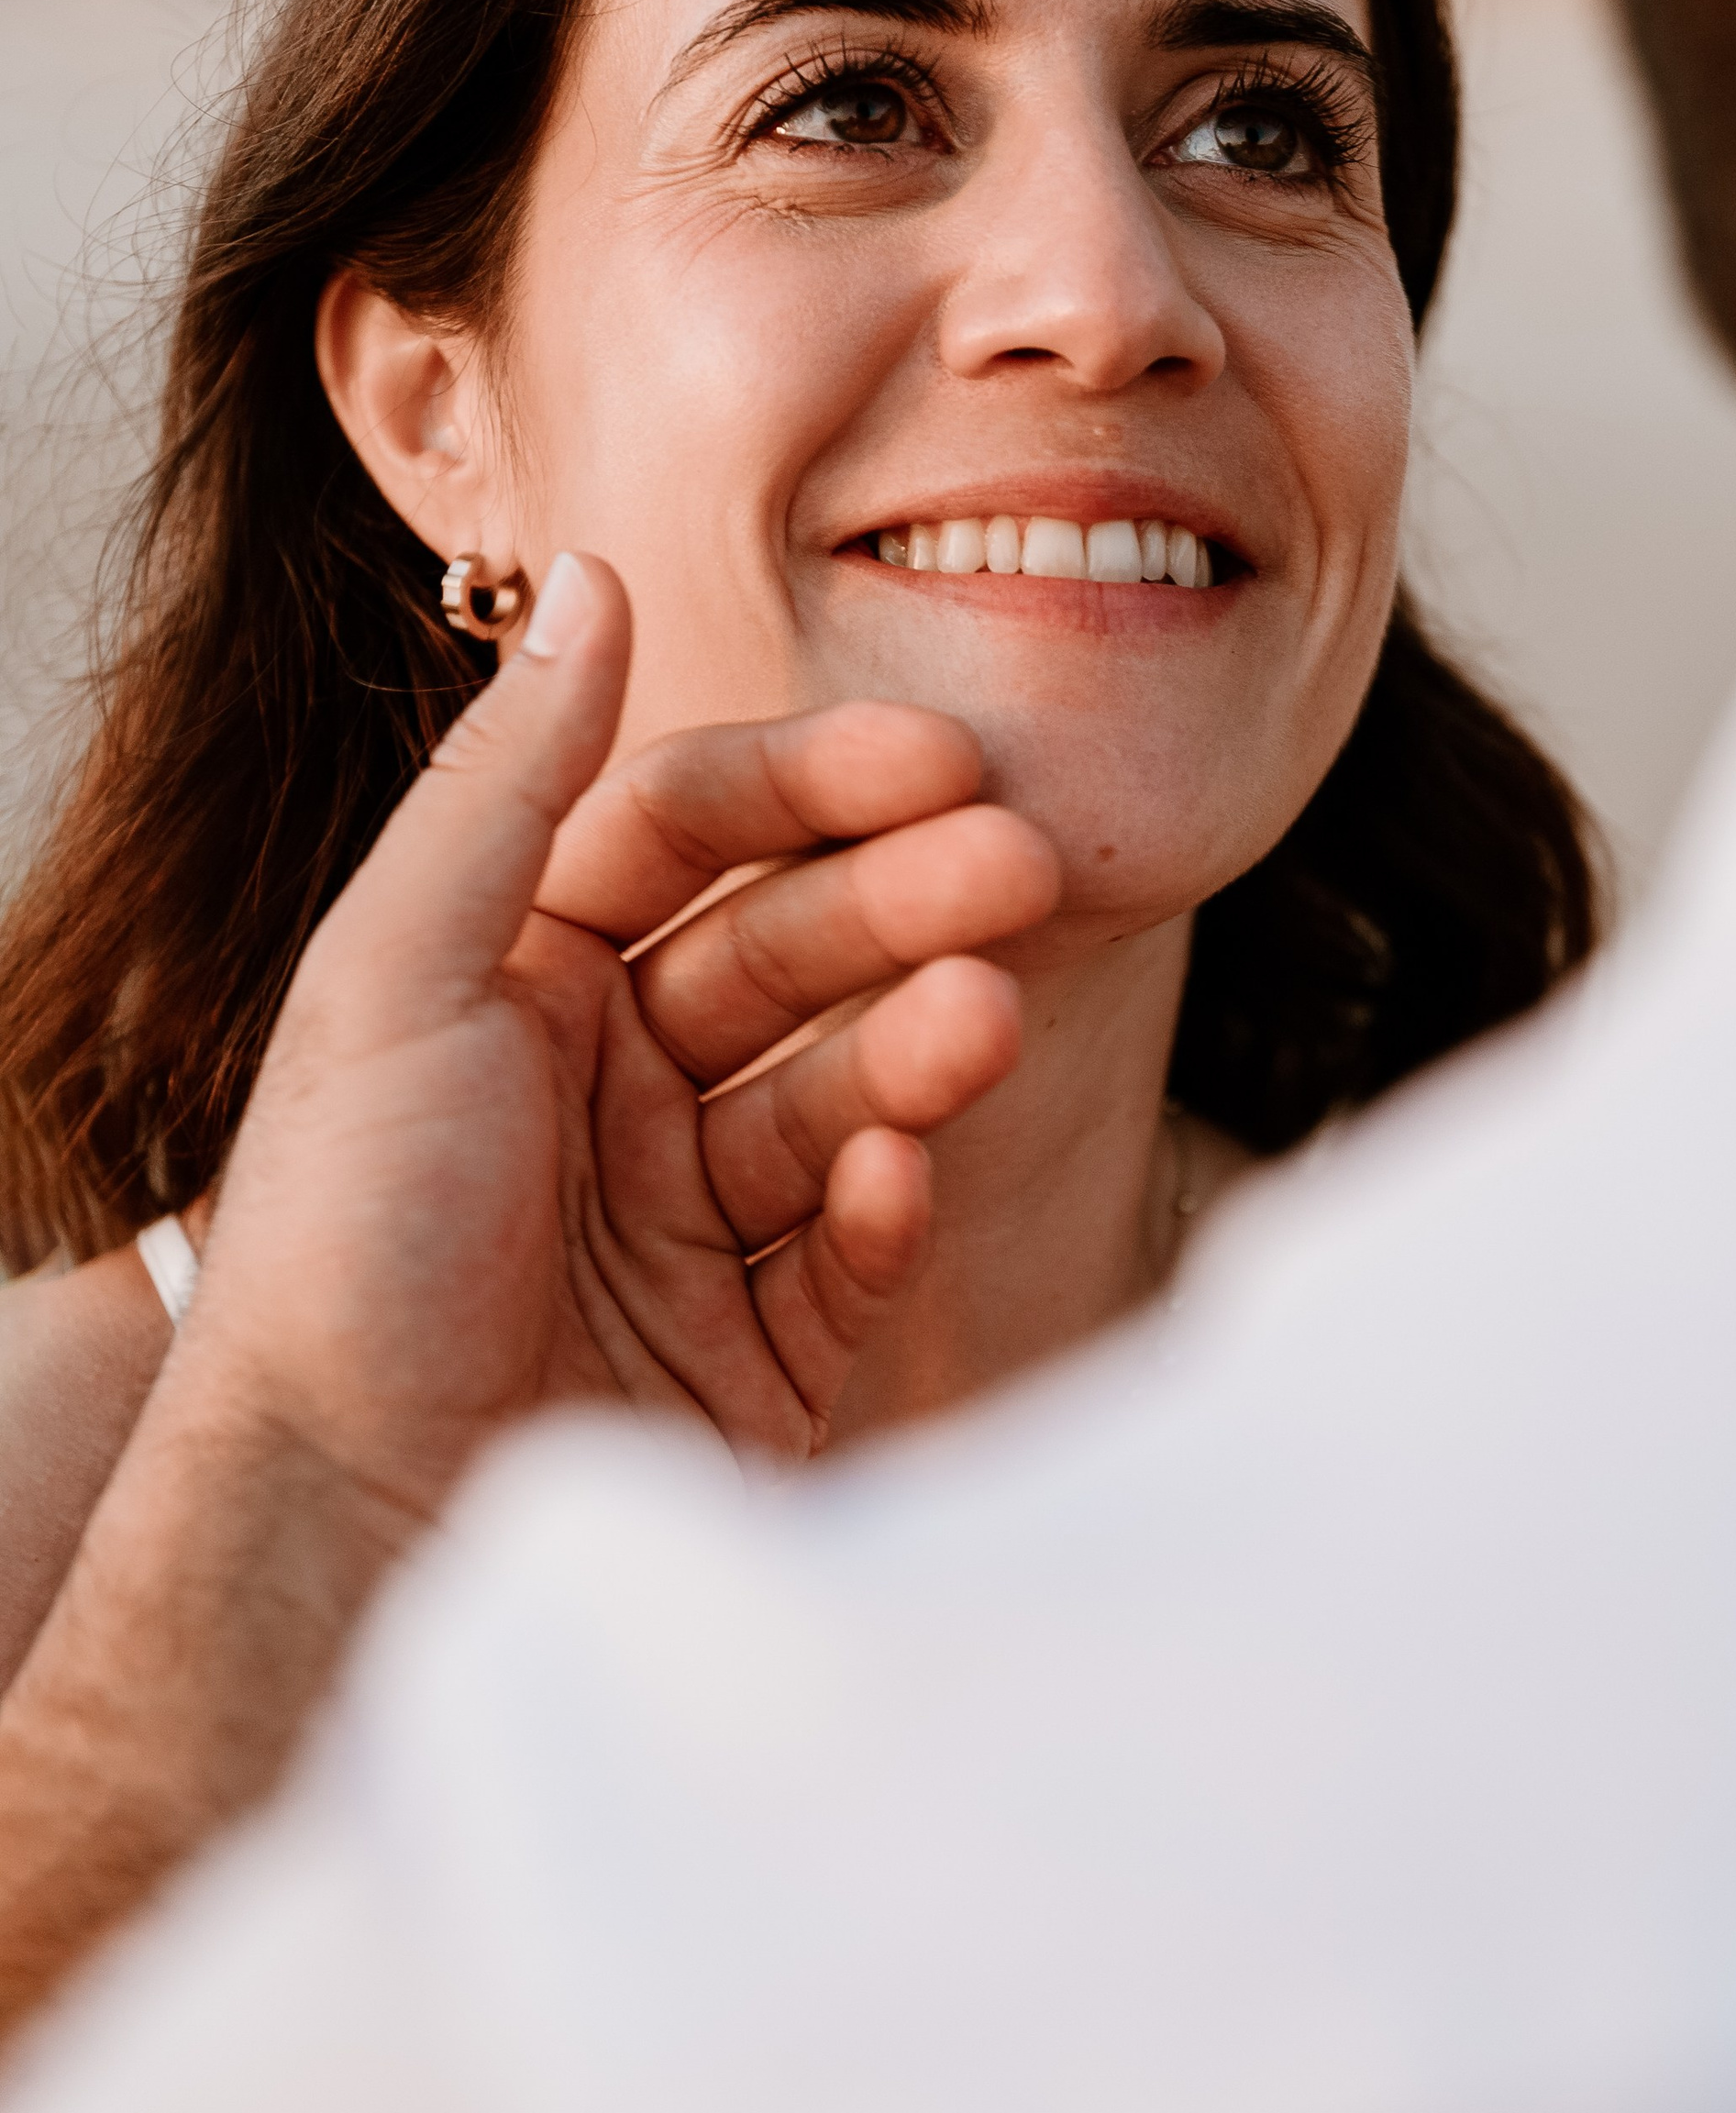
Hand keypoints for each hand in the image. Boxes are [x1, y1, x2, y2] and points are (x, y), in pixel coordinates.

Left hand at [0, 551, 1058, 2034]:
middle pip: (791, 952)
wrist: (339, 1535)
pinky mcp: (751, 1357)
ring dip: (915, 1047)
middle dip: (903, 902)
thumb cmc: (344, 1248)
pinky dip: (883, 1209)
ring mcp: (688, 1222)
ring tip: (982, 1018)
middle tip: (1018, 866)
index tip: (935, 755)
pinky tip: (893, 1178)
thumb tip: (590, 577)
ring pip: (841, 1094)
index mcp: (517, 980)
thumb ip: (509, 781)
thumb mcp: (399, 977)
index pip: (691, 835)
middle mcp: (609, 1086)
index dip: (812, 784)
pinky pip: (849, 1257)